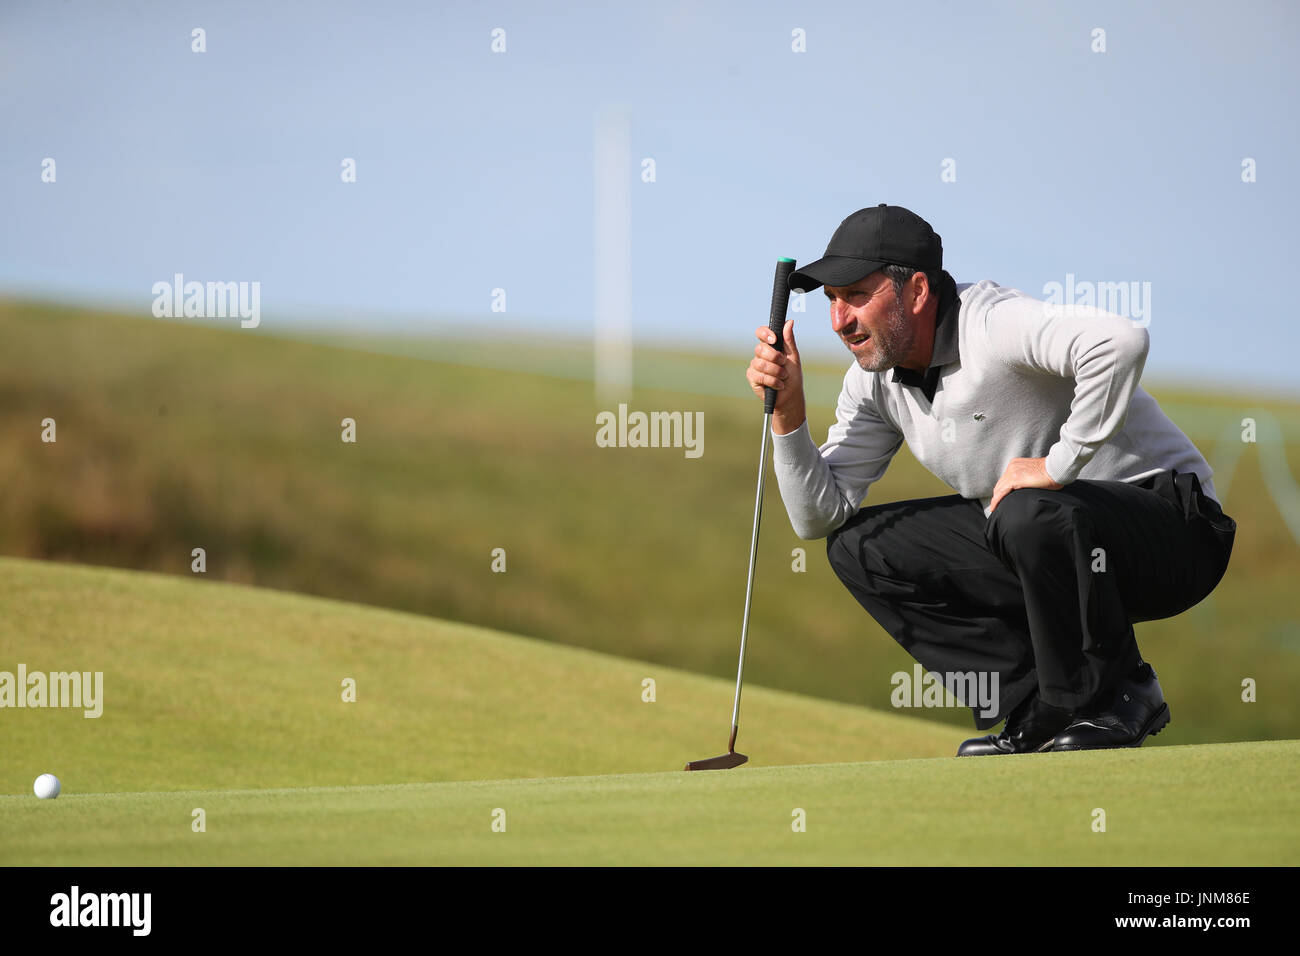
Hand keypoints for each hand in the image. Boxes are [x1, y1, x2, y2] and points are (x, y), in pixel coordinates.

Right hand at [746, 319, 805, 433]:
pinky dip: (773, 381)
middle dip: (776, 357)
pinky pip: (760, 376)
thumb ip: (789, 340)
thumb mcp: (793, 356)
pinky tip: (779, 385)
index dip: (765, 333)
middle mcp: (760, 354)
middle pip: (760, 348)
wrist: (790, 395)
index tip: (774, 339)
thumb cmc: (792, 375)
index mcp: (770, 346)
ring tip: (783, 377)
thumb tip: (789, 321)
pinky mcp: (752, 377)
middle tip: (784, 364)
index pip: (761, 332)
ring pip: (761, 364)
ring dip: (777, 372)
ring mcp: (755, 365)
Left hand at [989, 457, 1063, 512]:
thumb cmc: (1052, 472)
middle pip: (1000, 484)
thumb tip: (1027, 488)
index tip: (1000, 497)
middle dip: (997, 495)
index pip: (1005, 479)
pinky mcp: (1015, 479)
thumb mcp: (1035, 473)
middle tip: (996, 505)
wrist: (1057, 468)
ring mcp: (1012, 472)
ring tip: (995, 508)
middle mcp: (1012, 467)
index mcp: (1016, 464)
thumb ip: (1027, 478)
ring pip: (999, 488)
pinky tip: (995, 507)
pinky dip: (997, 500)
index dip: (1001, 489)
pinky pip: (1002, 492)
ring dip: (996, 499)